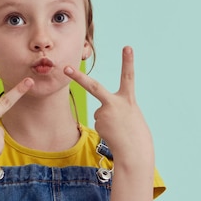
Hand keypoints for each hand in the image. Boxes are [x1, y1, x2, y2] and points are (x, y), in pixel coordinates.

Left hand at [65, 46, 152, 162]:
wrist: (134, 152)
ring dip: (108, 120)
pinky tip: (113, 134)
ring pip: (101, 112)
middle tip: (65, 68)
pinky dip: (106, 127)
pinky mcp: (98, 123)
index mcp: (129, 99)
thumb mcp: (131, 115)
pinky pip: (99, 121)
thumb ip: (118, 108)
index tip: (127, 47)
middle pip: (94, 87)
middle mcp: (115, 104)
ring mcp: (104, 113)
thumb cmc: (136, 134)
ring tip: (119, 130)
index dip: (128, 61)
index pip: (129, 76)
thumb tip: (99, 112)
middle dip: (78, 77)